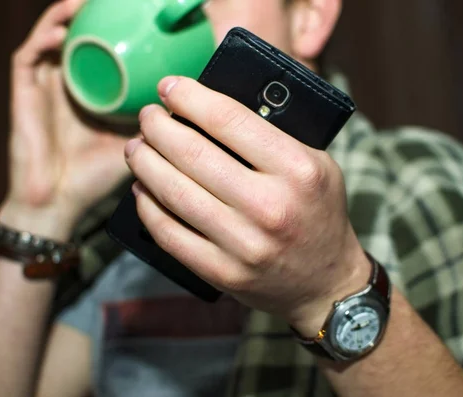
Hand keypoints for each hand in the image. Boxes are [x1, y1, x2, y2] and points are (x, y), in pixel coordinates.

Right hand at [5, 0, 136, 231]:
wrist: (59, 203)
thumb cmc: (97, 177)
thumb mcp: (136, 144)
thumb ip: (156, 123)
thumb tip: (185, 101)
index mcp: (95, 95)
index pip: (107, 54)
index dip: (120, 34)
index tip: (142, 19)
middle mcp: (70, 86)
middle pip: (79, 40)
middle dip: (94, 17)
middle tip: (118, 3)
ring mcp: (46, 88)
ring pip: (52, 39)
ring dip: (68, 17)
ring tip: (87, 2)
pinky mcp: (24, 94)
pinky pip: (29, 57)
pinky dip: (44, 37)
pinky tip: (64, 28)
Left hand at [125, 76, 371, 334]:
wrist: (325, 283)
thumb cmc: (317, 212)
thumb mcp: (317, 163)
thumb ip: (275, 133)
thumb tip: (212, 104)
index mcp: (298, 169)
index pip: (229, 120)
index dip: (190, 98)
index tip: (169, 87)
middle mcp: (271, 206)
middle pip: (193, 154)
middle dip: (157, 128)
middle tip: (147, 117)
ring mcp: (244, 244)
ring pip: (174, 192)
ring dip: (144, 163)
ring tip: (137, 148)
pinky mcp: (223, 272)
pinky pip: (169, 234)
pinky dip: (147, 207)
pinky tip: (141, 189)